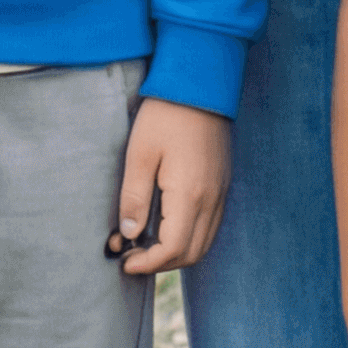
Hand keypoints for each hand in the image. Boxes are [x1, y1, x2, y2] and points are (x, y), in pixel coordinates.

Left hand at [109, 99, 230, 275]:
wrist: (201, 83)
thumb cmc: (165, 115)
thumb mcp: (139, 154)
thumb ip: (134, 198)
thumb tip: (129, 235)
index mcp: (190, 194)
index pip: (173, 248)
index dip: (148, 263)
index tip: (124, 261)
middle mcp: (211, 199)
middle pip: (192, 253)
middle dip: (161, 264)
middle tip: (132, 257)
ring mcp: (221, 192)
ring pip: (205, 243)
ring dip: (177, 253)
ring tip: (146, 246)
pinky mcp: (222, 184)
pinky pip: (211, 226)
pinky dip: (190, 238)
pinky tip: (167, 228)